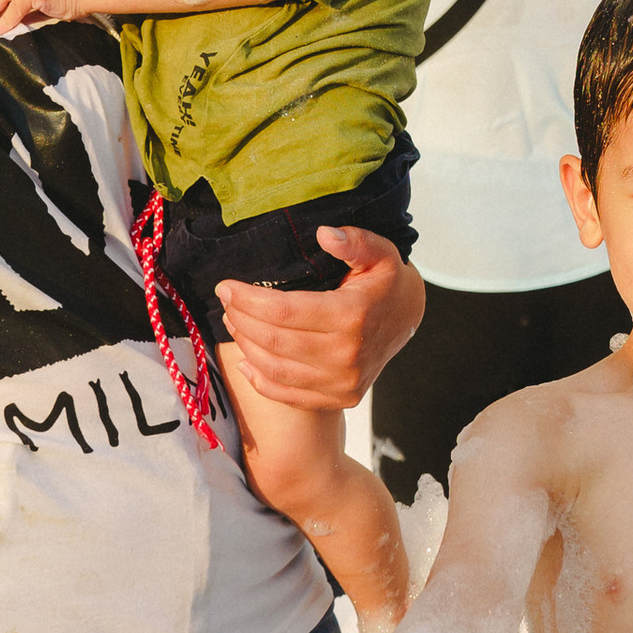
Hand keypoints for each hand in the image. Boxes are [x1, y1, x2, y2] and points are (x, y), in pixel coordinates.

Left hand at [217, 230, 421, 415]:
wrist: (406, 319)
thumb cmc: (385, 282)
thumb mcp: (379, 252)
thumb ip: (354, 241)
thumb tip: (325, 234)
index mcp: (353, 316)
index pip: (284, 311)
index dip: (247, 300)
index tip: (225, 287)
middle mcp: (348, 355)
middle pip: (274, 341)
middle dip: (241, 319)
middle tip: (226, 302)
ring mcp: (344, 382)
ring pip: (275, 369)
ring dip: (246, 345)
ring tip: (234, 323)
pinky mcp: (340, 398)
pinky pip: (288, 395)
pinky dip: (261, 380)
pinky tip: (246, 361)